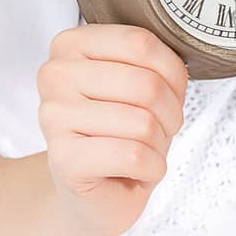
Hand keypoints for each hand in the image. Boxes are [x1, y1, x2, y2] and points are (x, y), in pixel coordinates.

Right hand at [37, 24, 188, 235]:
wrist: (93, 192)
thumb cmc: (120, 133)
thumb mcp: (139, 84)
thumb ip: (152, 63)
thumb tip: (181, 62)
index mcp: (70, 44)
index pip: (141, 42)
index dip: (173, 72)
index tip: (169, 92)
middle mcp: (55, 75)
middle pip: (146, 84)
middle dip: (170, 114)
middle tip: (158, 129)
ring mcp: (54, 117)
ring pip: (143, 122)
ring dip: (159, 144)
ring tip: (144, 150)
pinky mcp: (63, 159)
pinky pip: (134, 156)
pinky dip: (152, 168)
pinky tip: (137, 171)